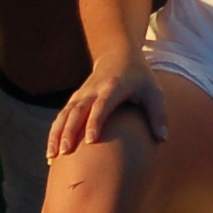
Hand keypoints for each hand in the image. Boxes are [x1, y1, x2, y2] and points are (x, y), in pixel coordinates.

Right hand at [48, 55, 164, 159]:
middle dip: (70, 131)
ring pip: (65, 114)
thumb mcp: (154, 92)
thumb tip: (162, 138)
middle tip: (64, 152)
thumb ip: (158, 114)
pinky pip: (62, 117)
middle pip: (78, 110)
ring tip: (52, 156)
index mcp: (114, 87)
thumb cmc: (140, 79)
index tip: (91, 141)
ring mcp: (82, 94)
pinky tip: (51, 153)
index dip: (95, 121)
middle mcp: (94, 90)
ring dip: (57, 133)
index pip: (102, 105)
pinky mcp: (75, 99)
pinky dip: (55, 133)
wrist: (119, 56)